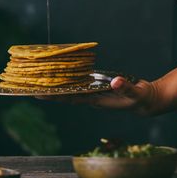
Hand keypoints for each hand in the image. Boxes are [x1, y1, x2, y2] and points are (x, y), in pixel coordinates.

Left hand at [37, 76, 159, 115]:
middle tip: (30, 88)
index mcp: (97, 100)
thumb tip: (115, 81)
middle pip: (66, 95)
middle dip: (50, 92)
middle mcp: (92, 97)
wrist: (146, 102)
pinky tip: (62, 74)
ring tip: (41, 81)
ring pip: (71, 89)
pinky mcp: (98, 88)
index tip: (40, 94)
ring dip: (57, 86)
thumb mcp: (136, 93)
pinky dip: (70, 79)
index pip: (72, 97)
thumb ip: (126, 88)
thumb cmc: (142, 99)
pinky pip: (80, 83)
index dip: (56, 95)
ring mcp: (94, 93)